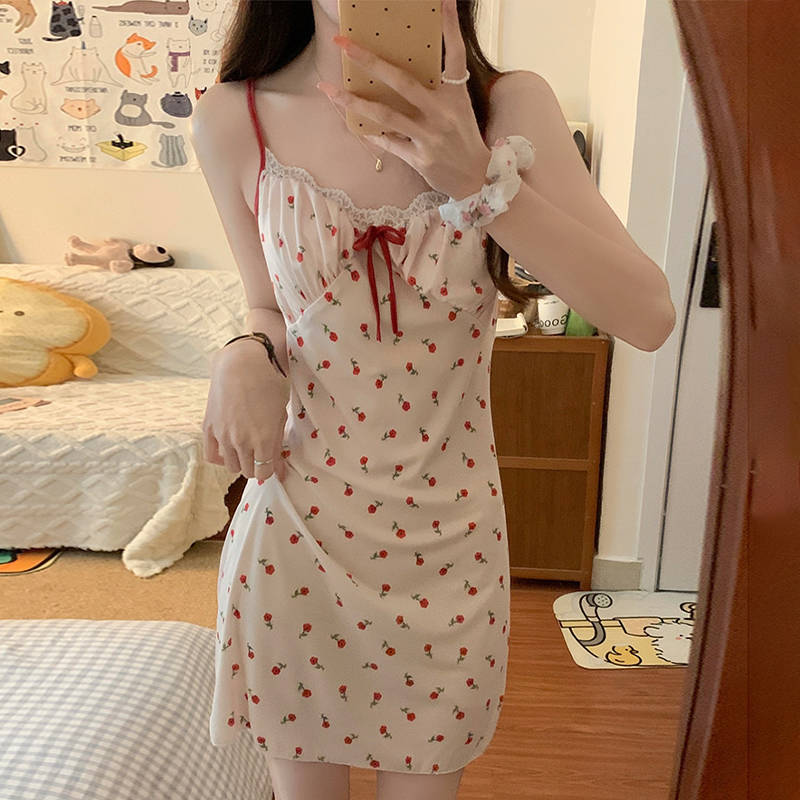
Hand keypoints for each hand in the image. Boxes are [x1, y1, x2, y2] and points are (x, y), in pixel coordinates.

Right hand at [203, 343, 288, 482]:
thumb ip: (278, 445)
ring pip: (231, 467)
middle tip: (259, 451)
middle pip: (248, 472)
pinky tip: (228, 448)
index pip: (264, 473)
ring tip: (245, 447)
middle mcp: (241, 443)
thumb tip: (280, 473)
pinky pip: (211, 456)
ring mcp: (223, 437)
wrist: (240, 365)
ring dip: (240, 461)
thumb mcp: (279, 415)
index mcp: (263, 440)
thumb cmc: (267, 386)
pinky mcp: (208, 429)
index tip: (270, 460)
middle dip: (256, 465)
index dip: (270, 469)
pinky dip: (221, 457)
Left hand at [317, 0, 490, 200]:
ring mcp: (429, 136)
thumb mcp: (459, 107)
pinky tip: (353, 122)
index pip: (455, 54)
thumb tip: (416, 62)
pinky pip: (388, 142)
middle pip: (402, 81)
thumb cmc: (463, 138)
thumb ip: (441, 85)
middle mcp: (442, 112)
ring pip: (385, 115)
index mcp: (455, 95)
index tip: (442, 0)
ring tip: (329, 90)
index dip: (449, 26)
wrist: (476, 178)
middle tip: (344, 43)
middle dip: (370, 60)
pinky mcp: (420, 158)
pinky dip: (371, 132)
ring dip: (354, 101)